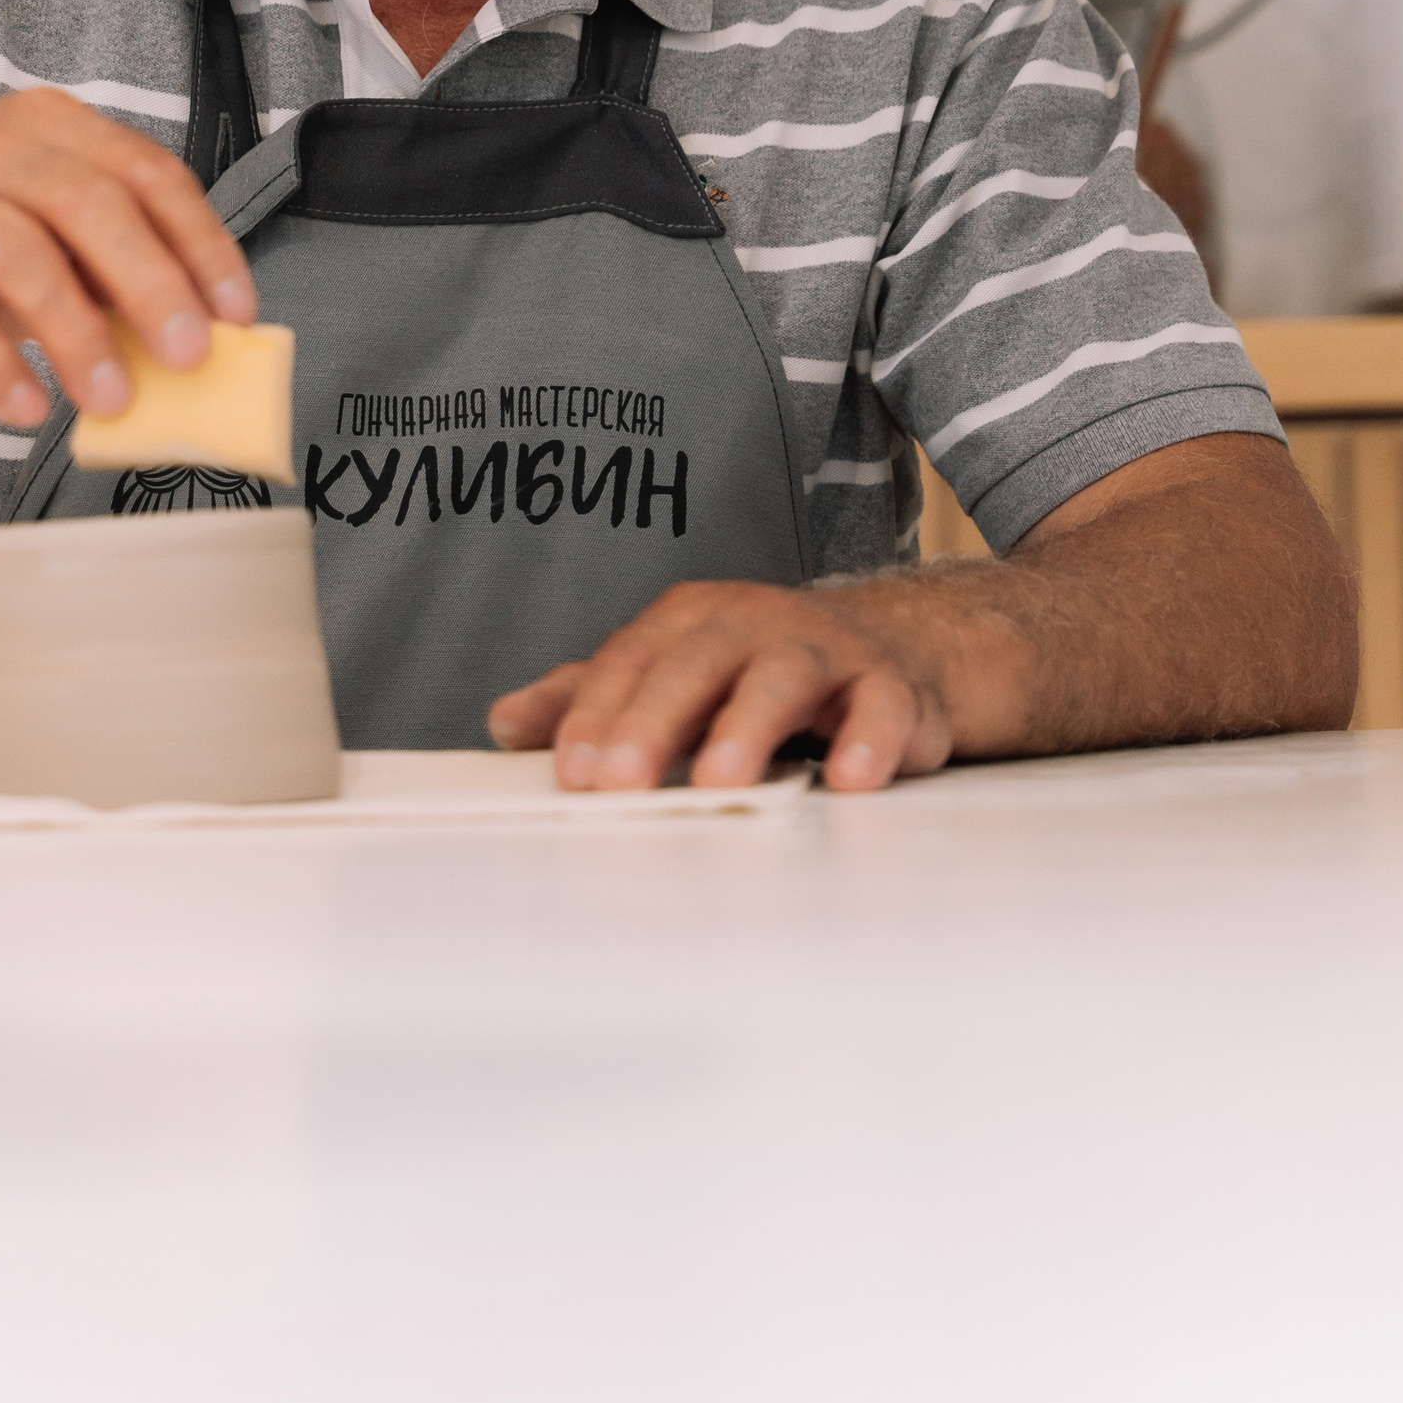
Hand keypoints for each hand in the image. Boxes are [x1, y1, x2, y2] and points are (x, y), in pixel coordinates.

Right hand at [0, 90, 254, 432]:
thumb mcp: (38, 231)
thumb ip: (106, 266)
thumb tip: (198, 335)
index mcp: (48, 127)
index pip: (146, 172)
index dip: (200, 244)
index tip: (238, 314)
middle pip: (89, 204)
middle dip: (151, 284)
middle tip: (189, 357)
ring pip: (19, 252)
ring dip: (75, 333)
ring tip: (111, 400)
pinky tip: (24, 408)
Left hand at [488, 579, 957, 795]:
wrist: (896, 646)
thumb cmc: (760, 669)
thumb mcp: (673, 673)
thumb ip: (592, 698)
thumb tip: (505, 723)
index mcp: (693, 619)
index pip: (633, 659)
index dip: (598, 713)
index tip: (569, 772)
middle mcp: (756, 623)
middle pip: (699, 660)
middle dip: (656, 719)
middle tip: (620, 783)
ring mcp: (828, 650)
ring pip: (786, 675)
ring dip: (750, 726)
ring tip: (722, 780)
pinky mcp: (893, 688)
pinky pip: (885, 707)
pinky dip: (871, 740)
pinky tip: (849, 781)